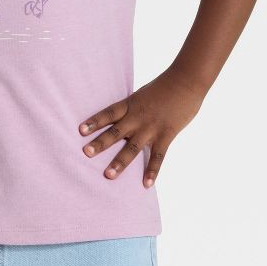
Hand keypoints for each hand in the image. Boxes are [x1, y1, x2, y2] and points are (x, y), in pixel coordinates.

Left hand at [78, 68, 204, 187]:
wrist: (185, 81)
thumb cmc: (164, 86)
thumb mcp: (142, 94)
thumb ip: (132, 109)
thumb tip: (122, 119)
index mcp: (130, 104)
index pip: (108, 113)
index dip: (94, 122)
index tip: (80, 130)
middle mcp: (137, 117)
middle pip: (116, 132)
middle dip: (100, 143)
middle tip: (86, 153)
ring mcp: (151, 127)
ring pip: (132, 147)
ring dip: (120, 162)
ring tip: (108, 175)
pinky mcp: (166, 135)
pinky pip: (158, 156)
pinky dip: (152, 171)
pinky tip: (146, 184)